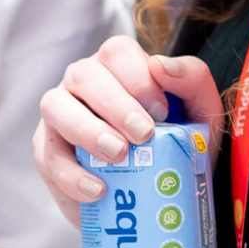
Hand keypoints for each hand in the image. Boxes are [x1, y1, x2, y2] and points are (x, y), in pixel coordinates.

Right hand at [32, 35, 223, 222]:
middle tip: (143, 135)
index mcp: (118, 68)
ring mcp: (60, 116)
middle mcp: (83, 84)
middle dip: (115, 104)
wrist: (161, 195)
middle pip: (83, 74)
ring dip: (87, 130)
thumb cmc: (178, 144)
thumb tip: (161, 65)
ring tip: (117, 155)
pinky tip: (99, 190)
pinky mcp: (48, 154)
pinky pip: (49, 157)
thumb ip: (193, 80)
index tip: (162, 112)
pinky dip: (72, 175)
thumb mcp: (199, 113)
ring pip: (55, 106)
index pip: (116, 52)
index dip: (137, 77)